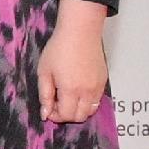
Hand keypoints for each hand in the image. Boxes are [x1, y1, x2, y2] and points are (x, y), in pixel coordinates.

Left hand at [39, 1, 110, 125]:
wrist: (80, 32)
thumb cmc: (58, 49)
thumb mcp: (44, 71)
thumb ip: (45, 95)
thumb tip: (45, 114)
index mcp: (71, 89)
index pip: (67, 115)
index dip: (56, 116)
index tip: (49, 108)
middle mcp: (88, 92)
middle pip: (81, 116)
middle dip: (67, 115)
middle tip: (57, 103)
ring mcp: (98, 87)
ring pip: (91, 110)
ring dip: (78, 110)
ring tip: (67, 97)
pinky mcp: (104, 80)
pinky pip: (97, 99)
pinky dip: (87, 101)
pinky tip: (77, 90)